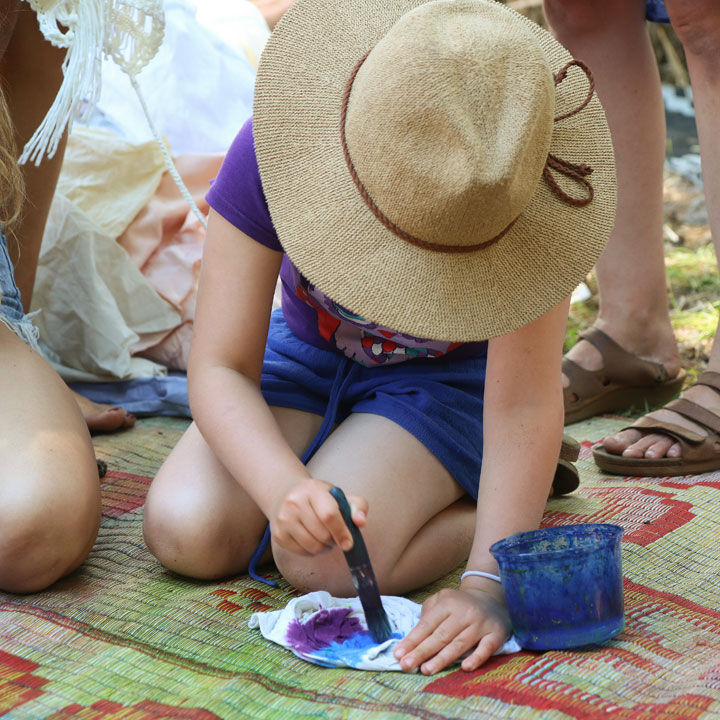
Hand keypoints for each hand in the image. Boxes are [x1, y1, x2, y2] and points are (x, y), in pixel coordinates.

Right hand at [270, 478, 367, 555]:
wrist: (287, 495)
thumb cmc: (320, 498)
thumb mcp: (338, 495)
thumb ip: (357, 506)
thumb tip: (361, 522)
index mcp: (313, 490)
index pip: (329, 515)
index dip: (342, 532)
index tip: (349, 544)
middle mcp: (294, 503)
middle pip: (322, 534)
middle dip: (334, 540)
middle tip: (336, 536)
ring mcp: (283, 519)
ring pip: (313, 546)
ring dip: (325, 547)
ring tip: (325, 538)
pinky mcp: (278, 535)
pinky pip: (302, 552)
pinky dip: (313, 551)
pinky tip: (313, 540)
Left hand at [393, 584, 510, 674]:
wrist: (491, 599)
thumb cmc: (459, 605)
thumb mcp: (442, 599)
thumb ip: (427, 613)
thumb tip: (412, 637)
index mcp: (447, 603)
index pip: (427, 624)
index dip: (412, 640)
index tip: (398, 655)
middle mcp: (464, 612)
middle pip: (441, 635)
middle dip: (422, 651)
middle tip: (407, 665)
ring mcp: (481, 623)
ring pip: (459, 644)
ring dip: (442, 659)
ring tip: (426, 670)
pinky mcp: (496, 634)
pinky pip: (486, 648)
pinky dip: (476, 658)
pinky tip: (465, 667)